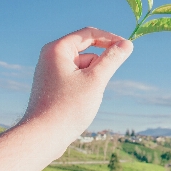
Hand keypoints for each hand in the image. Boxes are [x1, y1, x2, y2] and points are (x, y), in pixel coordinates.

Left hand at [21, 27, 132, 143]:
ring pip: (83, 66)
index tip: (127, 48)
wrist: (43, 136)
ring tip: (86, 98)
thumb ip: (112, 59)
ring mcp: (50, 72)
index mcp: (57, 49)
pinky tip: (80, 104)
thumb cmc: (68, 107)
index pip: (88, 34)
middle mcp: (51, 56)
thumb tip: (127, 44)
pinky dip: (85, 86)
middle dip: (99, 65)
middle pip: (86, 51)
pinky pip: (76, 78)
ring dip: (93, 77)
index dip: (110, 38)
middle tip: (101, 84)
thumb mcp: (96, 80)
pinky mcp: (53, 86)